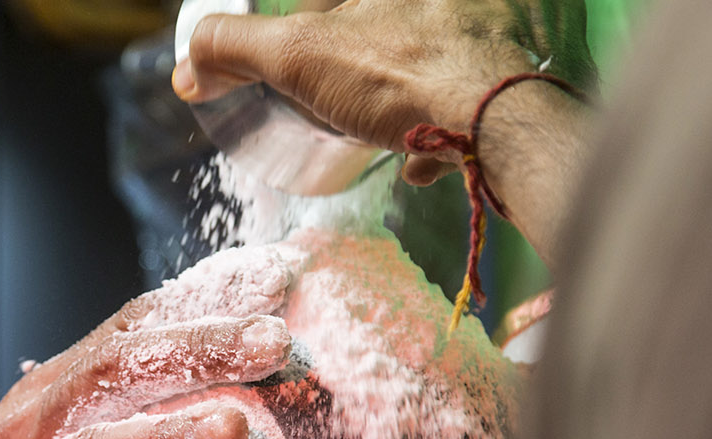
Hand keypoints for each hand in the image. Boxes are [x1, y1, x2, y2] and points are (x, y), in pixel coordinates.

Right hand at [0, 254, 295, 438]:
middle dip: (199, 351)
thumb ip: (122, 421)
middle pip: (117, 373)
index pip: (131, 329)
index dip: (204, 298)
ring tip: (237, 431)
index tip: (282, 272)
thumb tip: (224, 393)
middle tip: (280, 338)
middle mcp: (29, 432)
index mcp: (50, 396)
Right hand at [175, 0, 588, 184]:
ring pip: (431, 54)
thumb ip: (236, 50)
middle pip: (384, 26)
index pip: (326, 8)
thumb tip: (188, 67)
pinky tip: (429, 150)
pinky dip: (446, 119)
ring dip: (404, 94)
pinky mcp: (523, 61)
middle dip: (362, 63)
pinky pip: (474, 85)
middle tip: (348, 102)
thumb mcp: (298, 57)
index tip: (302, 72)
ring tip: (388, 128)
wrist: (504, 122)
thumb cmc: (402, 76)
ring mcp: (494, 22)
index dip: (309, 36)